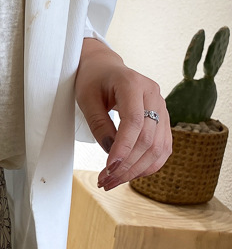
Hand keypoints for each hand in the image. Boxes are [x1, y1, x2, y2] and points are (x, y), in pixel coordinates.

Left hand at [75, 38, 171, 190]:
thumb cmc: (92, 80)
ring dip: (137, 169)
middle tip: (105, 181)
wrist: (105, 67)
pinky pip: (163, 147)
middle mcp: (154, 95)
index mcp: (133, 83)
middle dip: (127, 164)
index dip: (123, 147)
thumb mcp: (86, 98)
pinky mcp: (163, 120)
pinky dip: (148, 164)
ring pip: (159, 147)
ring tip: (113, 181)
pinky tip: (130, 174)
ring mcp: (162, 108)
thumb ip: (99, 124)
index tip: (109, 167)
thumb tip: (112, 156)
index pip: (134, 121)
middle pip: (148, 138)